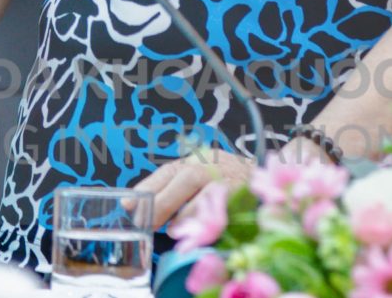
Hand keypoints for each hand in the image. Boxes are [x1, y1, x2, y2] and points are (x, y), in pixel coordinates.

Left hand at [132, 146, 252, 230]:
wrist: (264, 176)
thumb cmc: (223, 182)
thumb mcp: (198, 178)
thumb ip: (173, 190)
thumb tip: (138, 207)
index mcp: (195, 160)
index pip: (167, 171)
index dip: (147, 187)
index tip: (127, 204)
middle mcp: (211, 164)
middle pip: (185, 177)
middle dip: (163, 201)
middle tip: (146, 223)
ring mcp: (229, 176)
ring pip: (206, 189)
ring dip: (187, 213)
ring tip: (173, 231)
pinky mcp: (245, 192)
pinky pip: (227, 204)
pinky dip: (212, 218)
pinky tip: (202, 230)